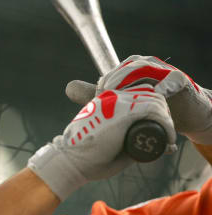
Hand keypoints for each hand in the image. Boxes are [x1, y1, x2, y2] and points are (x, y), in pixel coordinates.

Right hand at [28, 85, 175, 200]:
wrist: (69, 162)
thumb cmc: (87, 160)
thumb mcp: (112, 148)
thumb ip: (132, 145)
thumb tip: (160, 148)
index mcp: (107, 103)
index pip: (138, 95)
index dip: (153, 108)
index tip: (158, 128)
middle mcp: (112, 98)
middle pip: (149, 94)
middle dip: (163, 112)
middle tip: (166, 133)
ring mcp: (117, 103)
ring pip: (155, 99)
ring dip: (166, 117)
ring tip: (168, 136)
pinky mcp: (122, 112)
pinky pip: (153, 109)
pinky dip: (166, 122)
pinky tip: (168, 136)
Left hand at [66, 55, 211, 144]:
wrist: (183, 114)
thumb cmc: (148, 107)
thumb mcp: (121, 102)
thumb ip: (96, 96)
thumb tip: (68, 87)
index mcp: (128, 68)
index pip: (112, 73)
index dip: (103, 85)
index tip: (98, 100)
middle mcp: (144, 64)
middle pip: (127, 69)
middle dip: (116, 83)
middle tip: (109, 100)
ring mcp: (163, 71)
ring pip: (145, 71)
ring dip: (134, 83)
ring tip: (126, 99)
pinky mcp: (180, 80)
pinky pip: (170, 80)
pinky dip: (161, 87)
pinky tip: (154, 97)